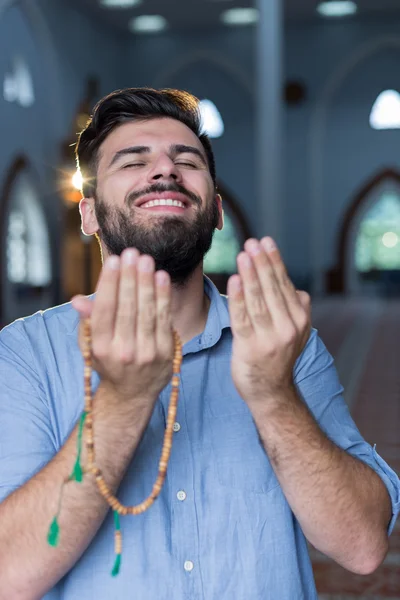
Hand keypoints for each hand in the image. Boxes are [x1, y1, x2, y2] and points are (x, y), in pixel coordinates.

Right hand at [71, 248, 173, 407]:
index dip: (110, 283)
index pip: (105, 310)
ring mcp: (146, 353)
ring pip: (147, 311)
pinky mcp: (166, 353)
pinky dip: (163, 297)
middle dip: (130, 278)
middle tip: (132, 252)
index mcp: (100, 347)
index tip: (114, 260)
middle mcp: (123, 351)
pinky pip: (165, 319)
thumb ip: (87, 321)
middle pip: (127, 308)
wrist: (132, 393)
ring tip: (146, 260)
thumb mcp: (91, 344)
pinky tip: (161, 277)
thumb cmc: (108, 360)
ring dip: (147, 283)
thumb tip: (78, 301)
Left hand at [227, 237, 310, 406]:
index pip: (284, 284)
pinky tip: (233, 280)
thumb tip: (297, 288)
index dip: (274, 261)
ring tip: (243, 255)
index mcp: (299, 319)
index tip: (265, 242)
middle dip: (261, 263)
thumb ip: (295, 309)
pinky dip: (238, 298)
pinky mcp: (250, 348)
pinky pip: (243, 318)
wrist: (270, 393)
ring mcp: (270, 338)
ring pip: (258, 300)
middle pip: (272, 289)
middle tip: (252, 242)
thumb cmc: (277, 357)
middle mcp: (288, 327)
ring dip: (250, 275)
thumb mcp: (294, 333)